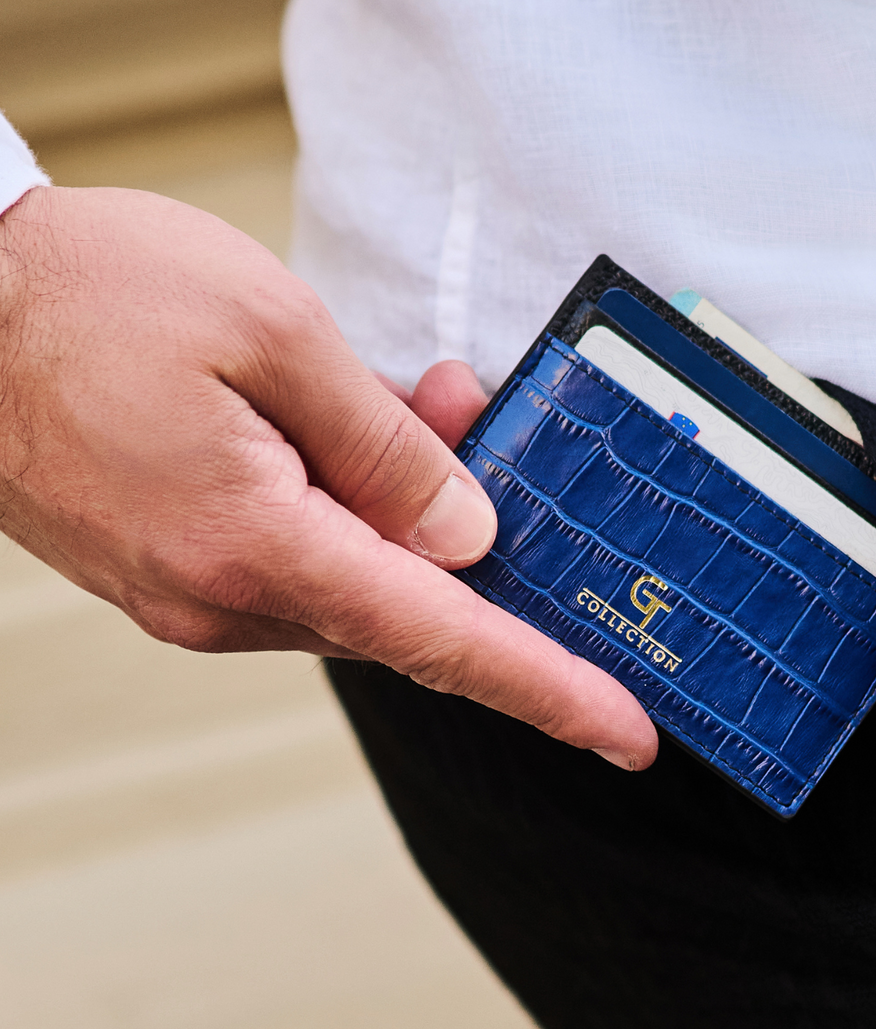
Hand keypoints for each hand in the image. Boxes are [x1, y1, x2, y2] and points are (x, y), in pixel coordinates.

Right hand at [0, 185, 656, 769]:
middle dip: (474, 536)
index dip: (553, 689)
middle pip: (410, 607)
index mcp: (258, 548)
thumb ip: (387, 446)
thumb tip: (467, 539)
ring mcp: (192, 600)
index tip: (632, 733)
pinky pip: (302, 567)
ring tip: (418, 397)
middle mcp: (224, 602)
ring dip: (407, 511)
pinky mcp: (174, 575)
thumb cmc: (90, 294)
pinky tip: (347, 436)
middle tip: (480, 413)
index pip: (447, 642)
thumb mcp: (272, 333)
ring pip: (358, 584)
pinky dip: (350, 514)